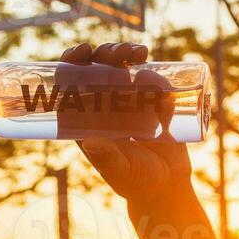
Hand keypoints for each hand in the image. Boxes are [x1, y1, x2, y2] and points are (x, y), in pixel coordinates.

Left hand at [60, 42, 192, 207]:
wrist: (168, 186)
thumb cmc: (137, 182)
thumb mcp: (120, 171)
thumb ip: (106, 158)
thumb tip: (89, 140)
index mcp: (85, 121)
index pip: (69, 86)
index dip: (70, 64)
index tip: (81, 52)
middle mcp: (102, 107)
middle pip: (95, 70)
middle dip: (103, 54)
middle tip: (118, 53)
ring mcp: (126, 102)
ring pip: (118, 67)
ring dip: (123, 52)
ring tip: (137, 52)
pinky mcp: (149, 101)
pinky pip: (145, 75)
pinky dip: (146, 63)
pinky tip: (147, 58)